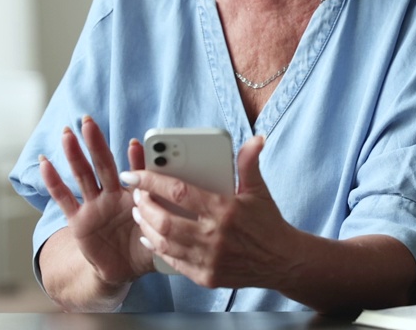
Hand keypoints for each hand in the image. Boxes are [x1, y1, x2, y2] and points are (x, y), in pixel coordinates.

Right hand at [38, 115, 152, 287]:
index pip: (135, 174)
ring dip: (74, 155)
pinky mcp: (77, 220)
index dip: (135, 160)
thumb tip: (179, 207)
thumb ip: (165, 220)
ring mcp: (93, 206)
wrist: (121, 268)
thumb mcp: (158, 234)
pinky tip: (45, 164)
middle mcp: (111, 196)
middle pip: (103, 165)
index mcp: (133, 197)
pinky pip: (64, 198)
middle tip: (89, 121)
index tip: (135, 144)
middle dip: (96, 143)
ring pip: (82, 176)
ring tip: (67, 135)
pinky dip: (53, 182)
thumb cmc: (142, 247)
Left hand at [124, 134, 297, 288]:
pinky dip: (157, 247)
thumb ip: (249, 163)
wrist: (282, 261)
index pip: (179, 192)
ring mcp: (209, 259)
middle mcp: (214, 236)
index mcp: (225, 209)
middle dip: (143, 205)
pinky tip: (150, 235)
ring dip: (145, 225)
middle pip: (165, 220)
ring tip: (139, 211)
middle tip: (136, 193)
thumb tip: (256, 139)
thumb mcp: (259, 190)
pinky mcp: (206, 277)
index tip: (134, 174)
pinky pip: (173, 262)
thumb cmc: (268, 222)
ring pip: (164, 242)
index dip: (151, 181)